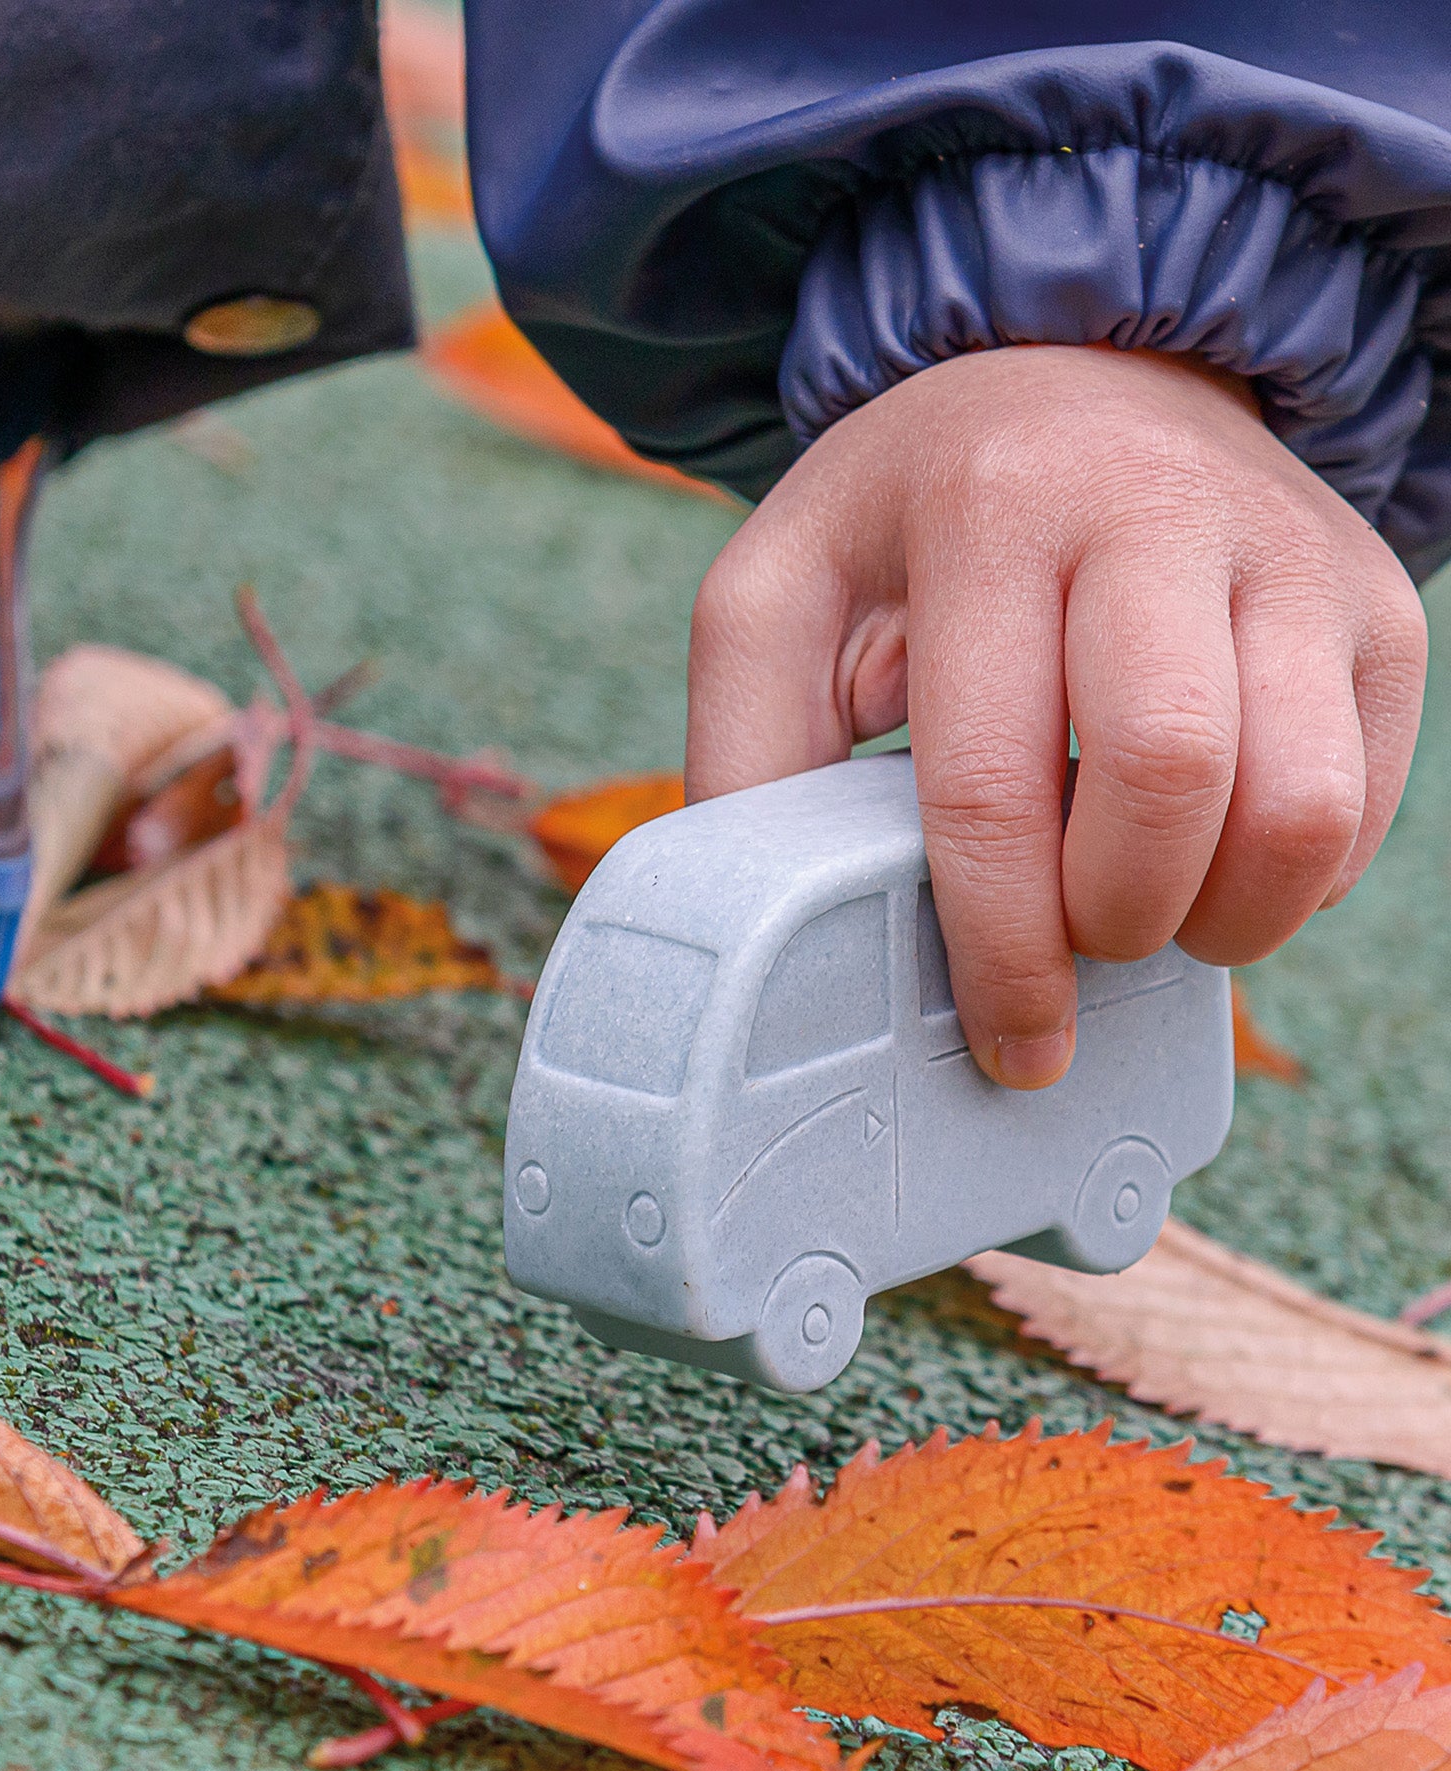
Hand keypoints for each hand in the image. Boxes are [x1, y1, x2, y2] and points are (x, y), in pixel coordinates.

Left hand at [687, 344, 1426, 1088]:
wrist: (1076, 376)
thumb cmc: (911, 521)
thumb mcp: (780, 597)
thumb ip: (750, 752)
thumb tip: (768, 939)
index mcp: (984, 511)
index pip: (994, 781)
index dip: (1002, 949)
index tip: (1010, 1042)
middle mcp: (1154, 508)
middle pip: (1170, 783)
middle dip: (1113, 922)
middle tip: (1072, 944)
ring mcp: (1286, 551)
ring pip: (1298, 806)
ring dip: (1221, 918)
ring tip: (1143, 912)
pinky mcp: (1370, 600)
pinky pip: (1362, 801)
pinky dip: (1289, 879)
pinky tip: (1205, 855)